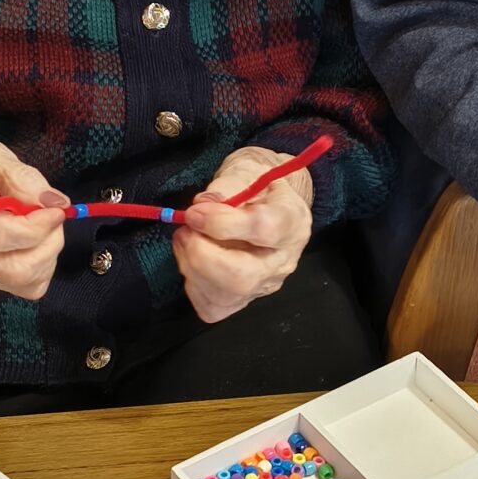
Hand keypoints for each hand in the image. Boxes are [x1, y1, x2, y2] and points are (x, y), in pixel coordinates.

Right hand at [0, 119, 67, 299]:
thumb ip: (25, 179)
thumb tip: (57, 204)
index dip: (35, 229)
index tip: (55, 210)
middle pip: (12, 271)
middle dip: (47, 245)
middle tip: (51, 217)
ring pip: (20, 283)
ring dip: (45, 256)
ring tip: (39, 225)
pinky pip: (17, 284)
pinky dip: (36, 265)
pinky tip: (29, 239)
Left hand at [175, 146, 314, 324]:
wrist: (266, 204)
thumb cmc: (257, 186)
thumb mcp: (247, 171)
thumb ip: (226, 186)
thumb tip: (202, 206)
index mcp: (291, 221)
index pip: (262, 230)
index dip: (221, 224)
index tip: (194, 212)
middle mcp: (282, 261)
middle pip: (242, 277)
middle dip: (201, 255)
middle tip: (186, 230)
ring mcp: (263, 286)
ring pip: (225, 295)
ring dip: (191, 267)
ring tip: (186, 238)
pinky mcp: (243, 301)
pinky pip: (213, 307)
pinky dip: (193, 285)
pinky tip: (194, 261)